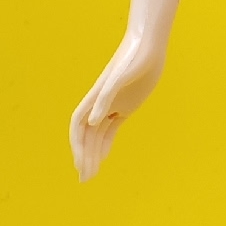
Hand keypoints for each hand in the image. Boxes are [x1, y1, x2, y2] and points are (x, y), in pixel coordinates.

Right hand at [69, 35, 163, 182]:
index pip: (79, 126)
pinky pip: (111, 129)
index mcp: (95, 97)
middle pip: (87, 135)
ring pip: (97, 135)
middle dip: (84, 157)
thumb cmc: (134, 56)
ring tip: (91, 175)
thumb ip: (106, 97)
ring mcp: (112, 105)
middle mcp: (100, 103)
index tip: (80, 165)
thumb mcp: (121, 76)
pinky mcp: (126, 105)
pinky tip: (102, 158)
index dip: (77, 145)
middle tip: (85, 180)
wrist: (148, 44)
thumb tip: (92, 121)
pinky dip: (105, 144)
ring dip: (92, 154)